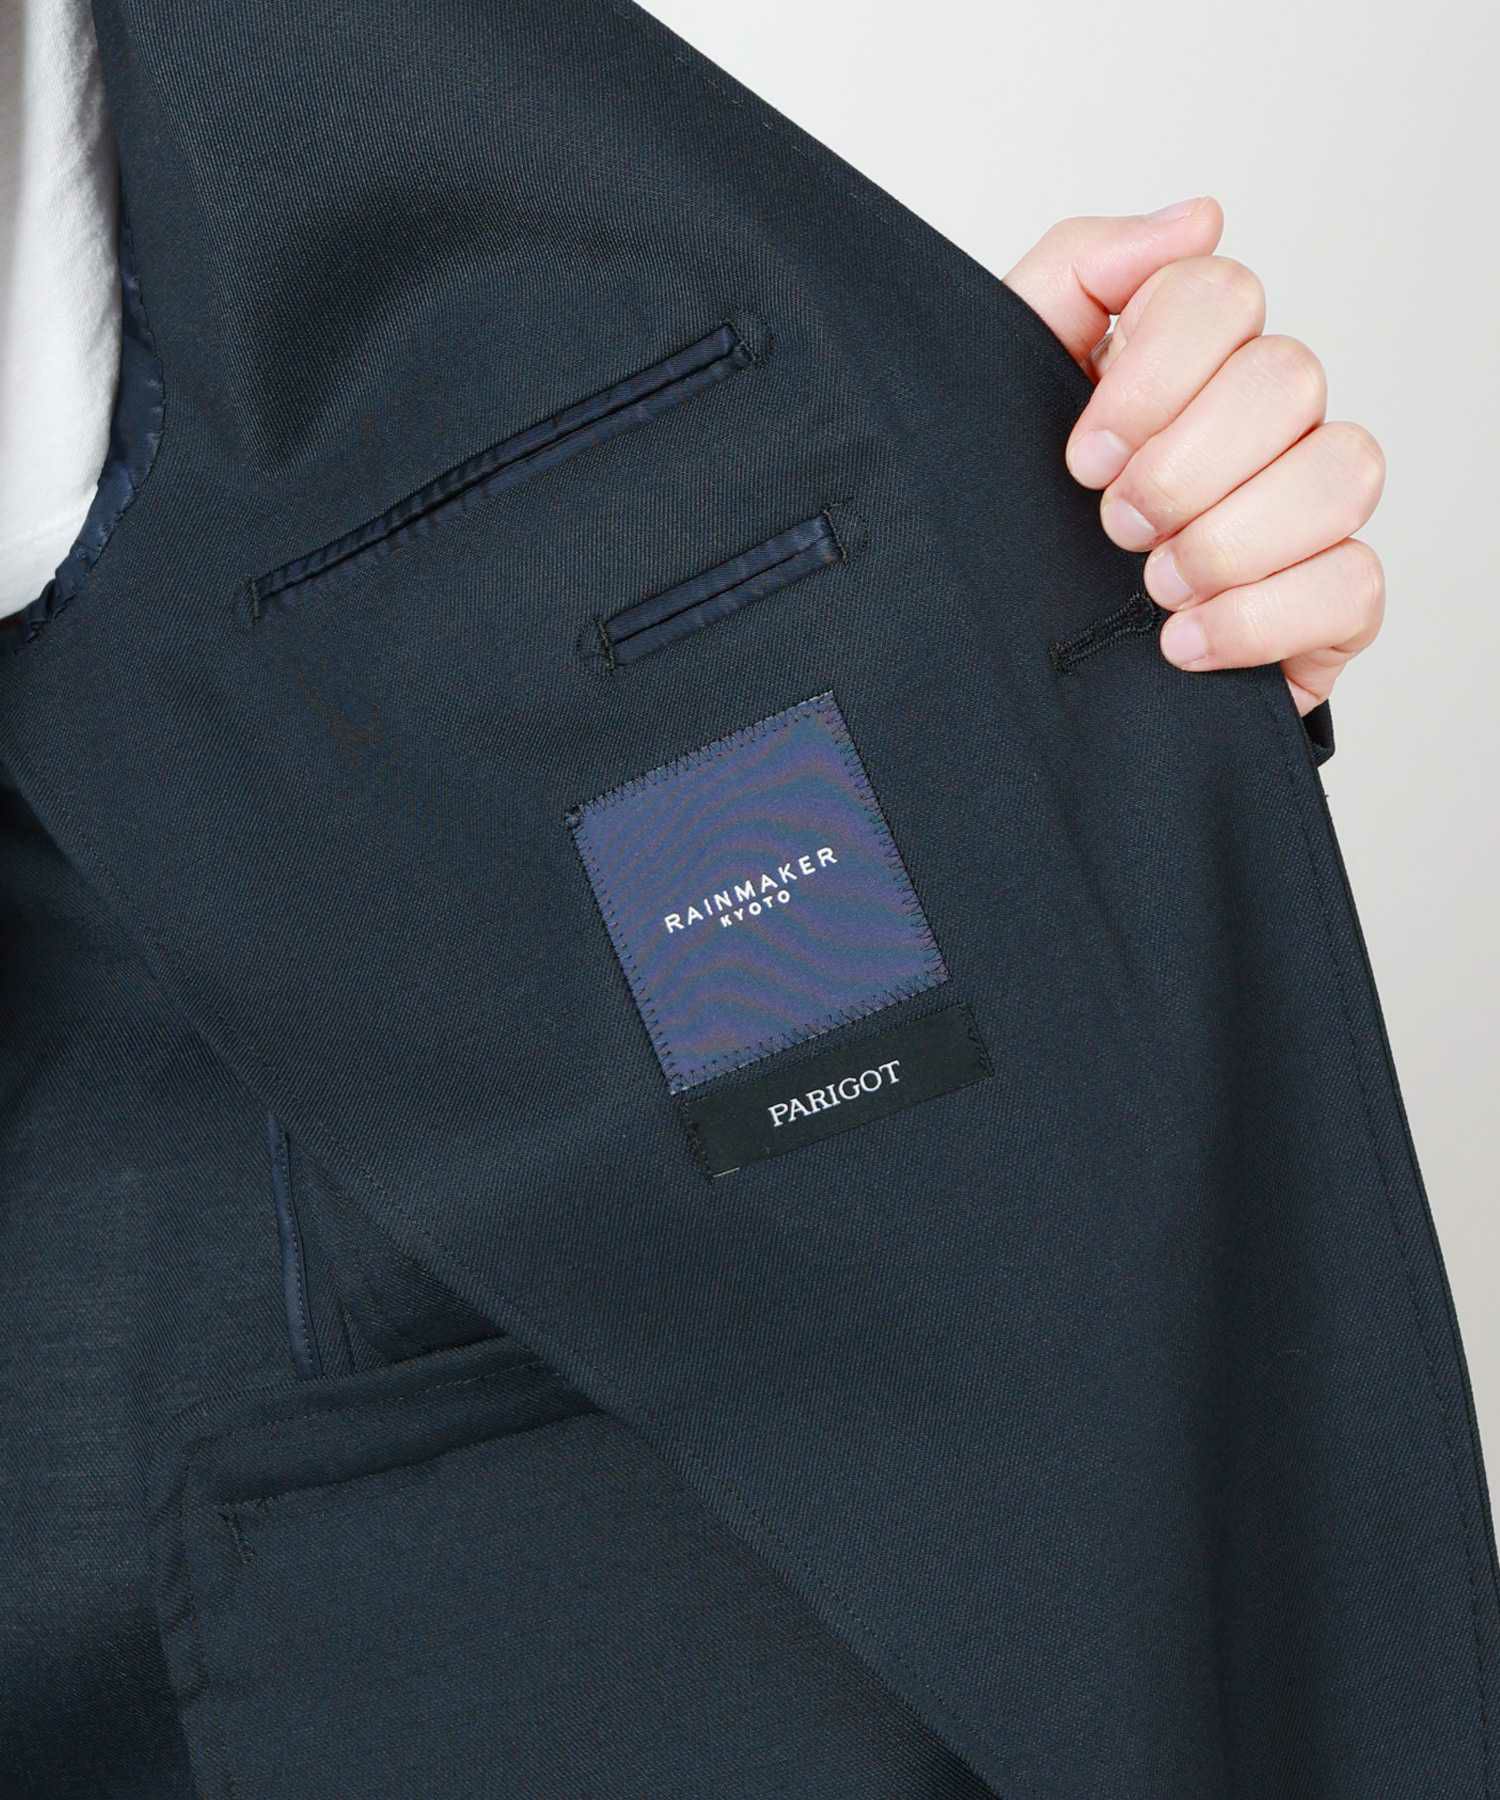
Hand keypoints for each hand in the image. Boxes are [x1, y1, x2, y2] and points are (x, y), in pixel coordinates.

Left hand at [1004, 199, 1384, 715]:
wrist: (1014, 655)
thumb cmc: (1018, 516)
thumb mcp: (1008, 382)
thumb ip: (1080, 271)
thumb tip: (1197, 220)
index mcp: (1190, 359)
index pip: (1222, 294)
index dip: (1152, 376)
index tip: (1083, 455)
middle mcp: (1266, 420)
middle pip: (1289, 378)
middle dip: (1181, 468)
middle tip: (1115, 526)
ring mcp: (1310, 506)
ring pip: (1343, 471)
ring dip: (1226, 540)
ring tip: (1153, 585)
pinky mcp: (1332, 601)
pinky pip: (1354, 582)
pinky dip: (1256, 618)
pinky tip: (1181, 640)